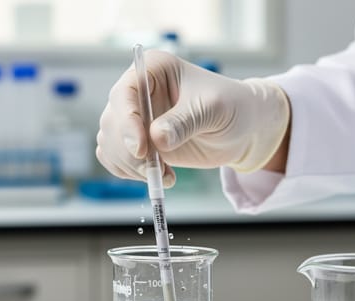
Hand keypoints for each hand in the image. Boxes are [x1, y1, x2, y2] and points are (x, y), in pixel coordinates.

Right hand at [95, 50, 289, 186]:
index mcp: (153, 70)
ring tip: (166, 175)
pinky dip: (131, 173)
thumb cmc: (232, 107)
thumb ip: (184, 122)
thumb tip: (157, 139)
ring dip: (131, 166)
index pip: (124, 93)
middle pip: (112, 122)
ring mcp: (135, 119)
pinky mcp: (138, 142)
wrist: (244, 128)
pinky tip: (160, 176)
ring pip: (110, 144)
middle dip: (129, 151)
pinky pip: (115, 159)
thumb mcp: (212, 110)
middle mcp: (137, 92)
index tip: (142, 149)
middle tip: (155, 170)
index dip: (126, 122)